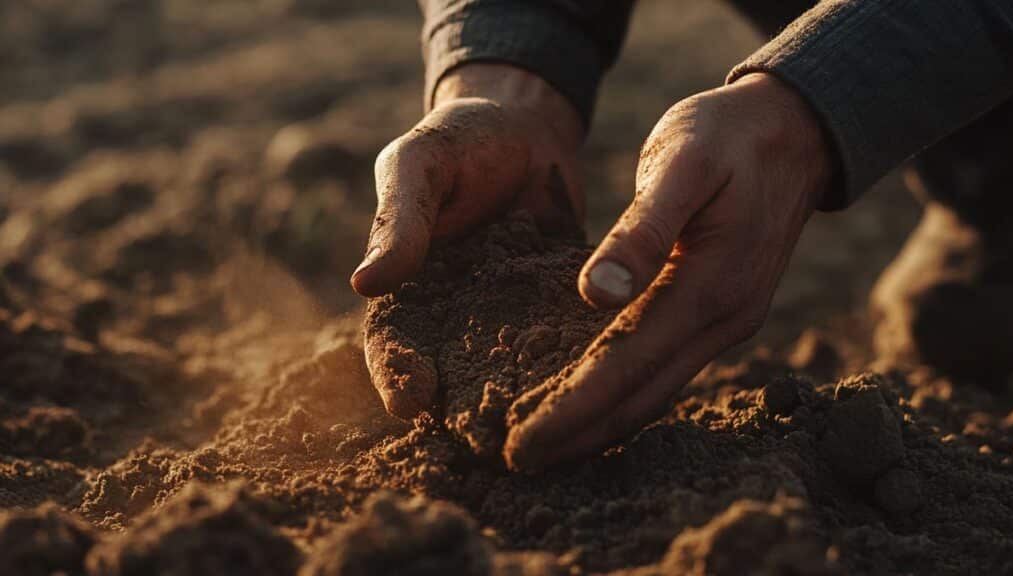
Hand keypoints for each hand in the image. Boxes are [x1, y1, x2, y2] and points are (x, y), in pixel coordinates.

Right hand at [354, 64, 585, 417]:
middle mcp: (457, 315)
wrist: (526, 125)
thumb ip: (398, 221)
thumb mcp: (419, 165)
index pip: (392, 345)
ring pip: (511, 372)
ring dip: (523, 402)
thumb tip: (365, 284)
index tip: (410, 403)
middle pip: (453, 378)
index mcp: (411, 287)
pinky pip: (563, 344)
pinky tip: (597, 383)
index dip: (396, 377)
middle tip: (485, 440)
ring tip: (544, 428)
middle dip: (465, 412)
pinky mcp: (556, 309)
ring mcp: (509, 317)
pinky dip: (575, 366)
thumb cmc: (458, 138)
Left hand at [503, 73, 835, 469]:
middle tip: (519, 462)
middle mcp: (724, 319)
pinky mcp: (722, 314)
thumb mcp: (682, 162)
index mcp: (709, 286)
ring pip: (657, 393)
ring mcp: (728, 321)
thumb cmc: (725, 135)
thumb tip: (596, 296)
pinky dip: (627, 395)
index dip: (570, 411)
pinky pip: (667, 370)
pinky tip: (595, 403)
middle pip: (641, 398)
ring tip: (547, 447)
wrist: (794, 130)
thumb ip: (642, 230)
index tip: (520, 445)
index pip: (624, 367)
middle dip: (579, 436)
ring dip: (602, 425)